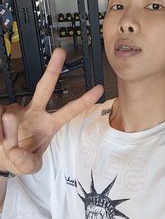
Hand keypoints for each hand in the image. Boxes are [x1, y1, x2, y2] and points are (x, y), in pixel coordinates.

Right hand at [0, 48, 102, 174]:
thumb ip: (28, 164)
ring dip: (7, 135)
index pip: (69, 111)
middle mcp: (35, 112)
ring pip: (12, 115)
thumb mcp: (29, 166)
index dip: (84, 100)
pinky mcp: (0, 110)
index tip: (99, 88)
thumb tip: (15, 149)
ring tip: (5, 146)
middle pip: (44, 87)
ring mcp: (16, 109)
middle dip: (53, 70)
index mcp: (49, 124)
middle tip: (61, 52)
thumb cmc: (20, 157)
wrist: (0, 156)